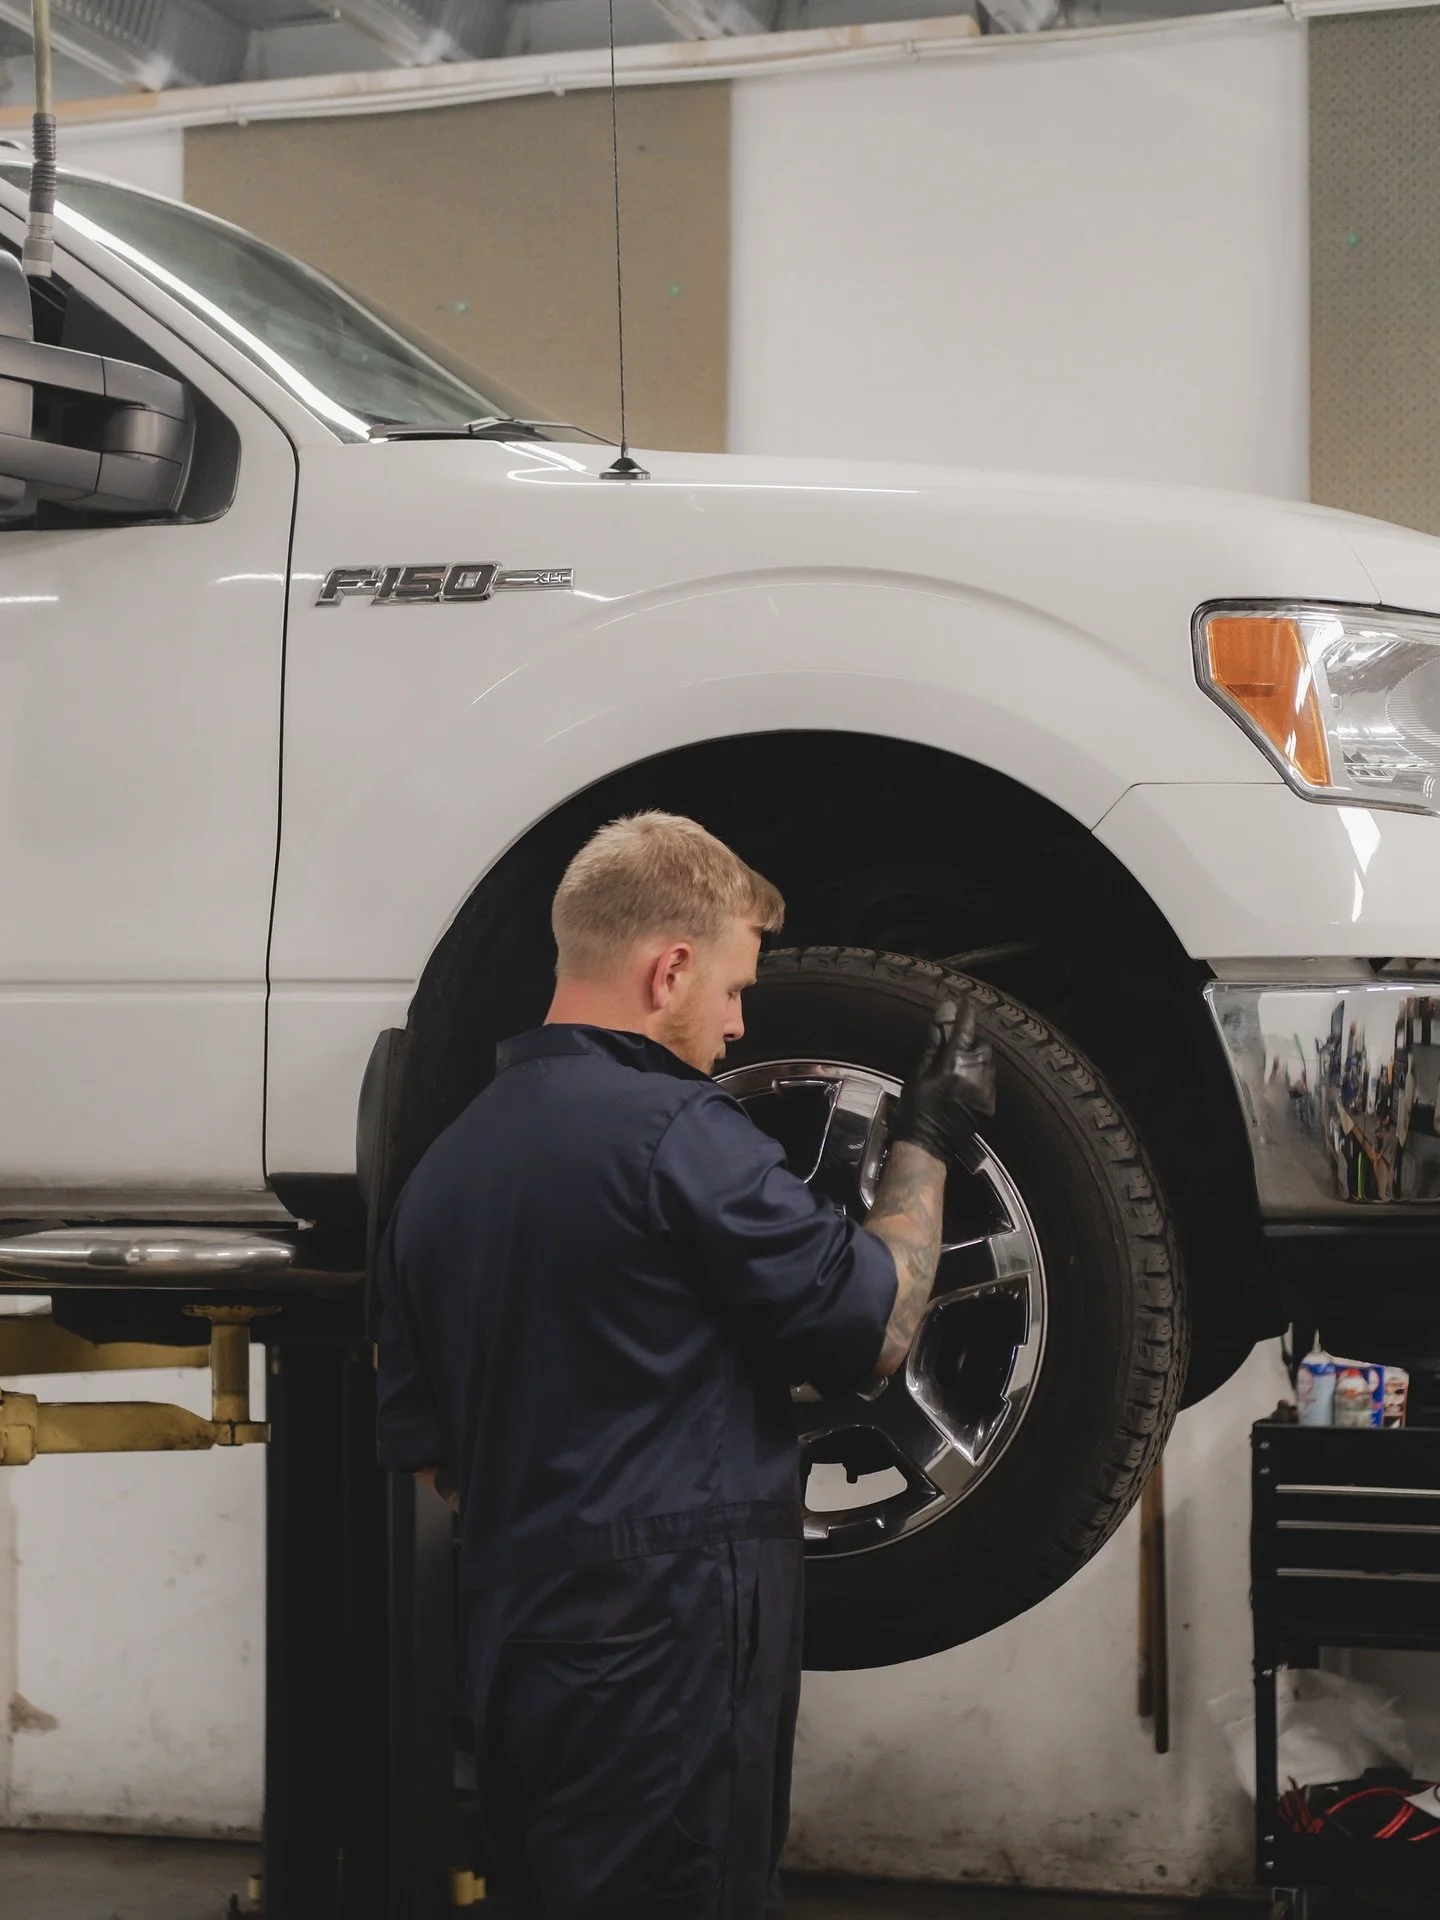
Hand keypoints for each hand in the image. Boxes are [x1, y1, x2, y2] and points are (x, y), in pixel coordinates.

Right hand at [889, 995, 995, 1174]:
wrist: (927, 1145)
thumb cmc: (916, 1108)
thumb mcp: (919, 1071)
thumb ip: (936, 1040)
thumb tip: (945, 1011)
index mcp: (956, 1064)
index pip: (966, 1027)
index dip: (964, 1012)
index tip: (962, 1003)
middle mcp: (977, 1074)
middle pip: (981, 1044)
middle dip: (969, 1040)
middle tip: (952, 1045)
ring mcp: (986, 1090)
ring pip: (987, 1061)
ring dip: (974, 1057)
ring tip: (955, 1066)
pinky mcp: (990, 1102)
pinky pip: (988, 1079)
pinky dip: (977, 1075)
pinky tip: (961, 1083)